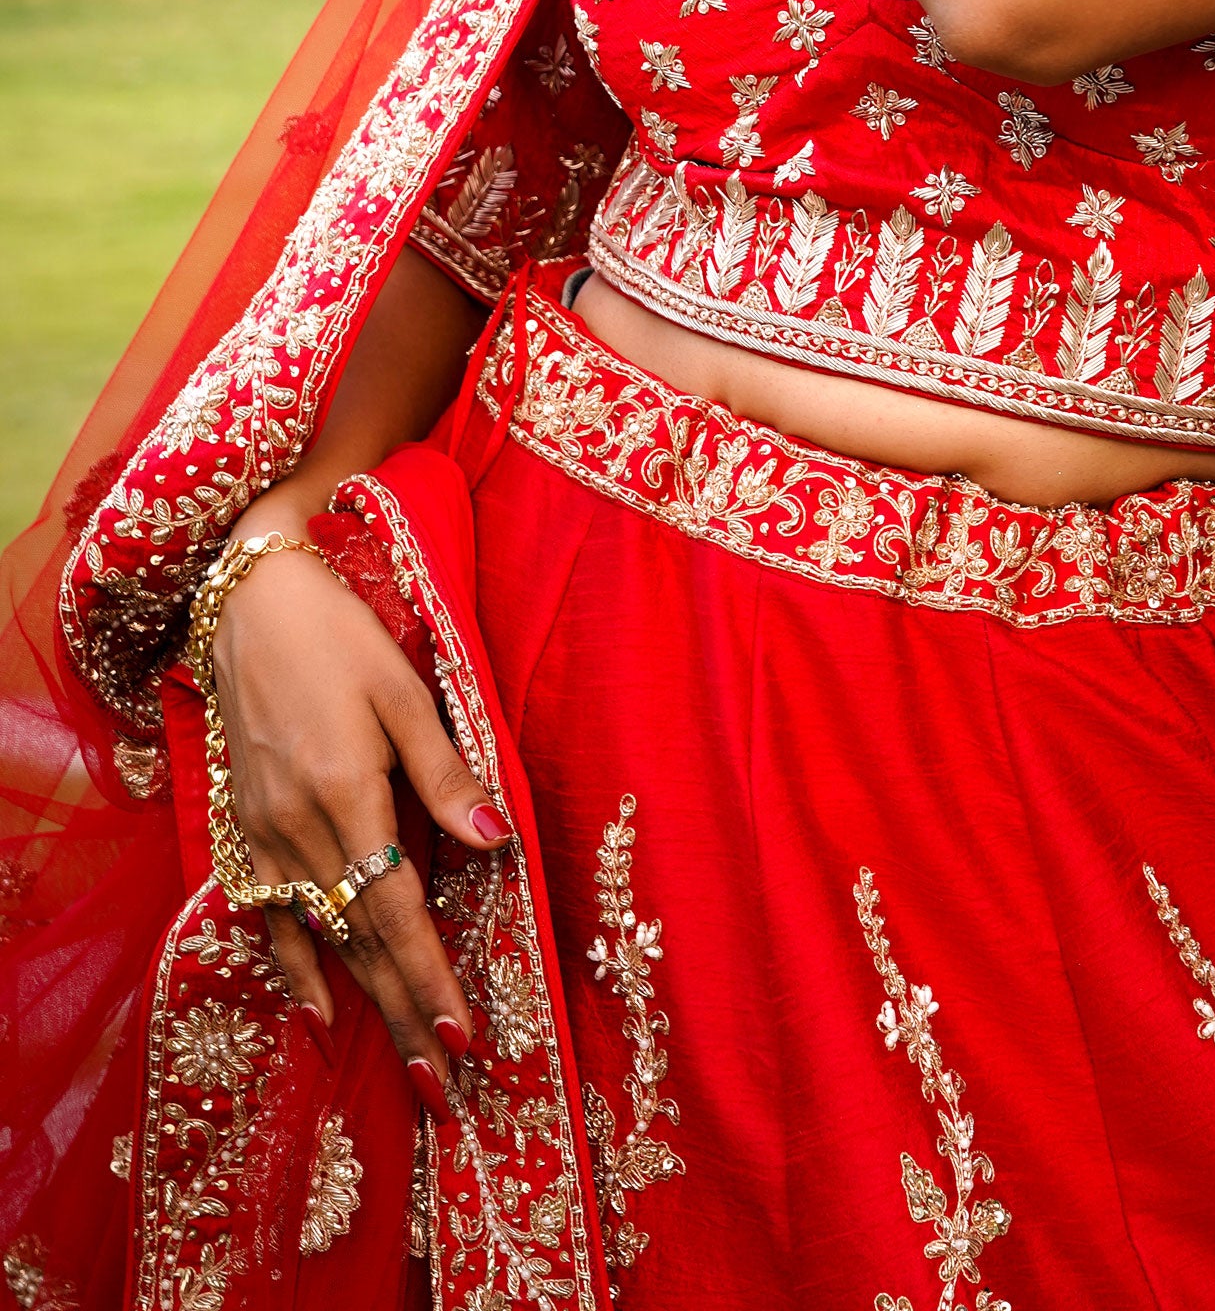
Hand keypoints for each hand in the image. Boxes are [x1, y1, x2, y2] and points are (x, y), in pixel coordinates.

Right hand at [211, 525, 509, 1119]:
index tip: (462, 1033)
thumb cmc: (341, 637)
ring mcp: (263, 833)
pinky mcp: (242, 827)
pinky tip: (316, 1008)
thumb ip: (446, 773)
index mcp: (346, 792)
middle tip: (443, 1084)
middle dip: (404, 1014)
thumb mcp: (406, 692)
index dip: (429, 976)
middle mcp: (298, 827)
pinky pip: (267, 915)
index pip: (395, 909)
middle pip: (359, 941)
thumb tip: (497, 841)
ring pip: (320, 937)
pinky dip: (292, 966)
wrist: (249, 603)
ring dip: (362, 1004)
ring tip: (401, 1061)